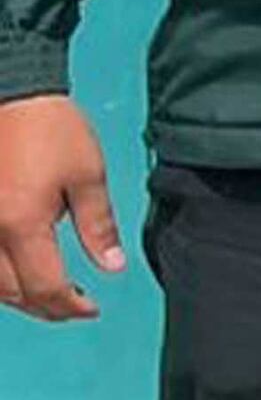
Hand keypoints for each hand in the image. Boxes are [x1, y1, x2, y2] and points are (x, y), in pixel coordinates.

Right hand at [0, 96, 125, 321]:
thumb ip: (98, 226)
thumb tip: (111, 266)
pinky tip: (18, 271)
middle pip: (12, 292)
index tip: (91, 308)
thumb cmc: (50, 128)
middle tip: (74, 308)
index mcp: (22, 225)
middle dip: (45, 307)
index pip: (45, 287)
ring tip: (50, 295)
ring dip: (18, 296)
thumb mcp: (88, 175)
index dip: (70, 306)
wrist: (10, 91)